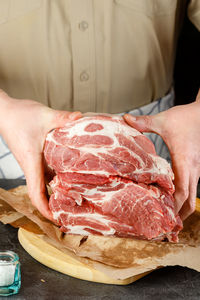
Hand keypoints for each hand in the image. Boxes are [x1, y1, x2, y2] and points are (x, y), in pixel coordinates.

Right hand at [0, 90, 81, 220]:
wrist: (5, 111)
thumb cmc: (19, 116)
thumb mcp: (44, 116)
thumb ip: (63, 118)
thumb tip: (80, 118)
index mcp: (32, 163)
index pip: (36, 194)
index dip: (46, 210)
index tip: (57, 220)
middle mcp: (32, 167)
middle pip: (42, 193)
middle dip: (55, 205)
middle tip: (74, 211)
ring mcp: (33, 162)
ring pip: (45, 183)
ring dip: (57, 191)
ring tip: (75, 196)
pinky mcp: (35, 156)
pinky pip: (46, 171)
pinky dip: (57, 177)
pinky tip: (70, 173)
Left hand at [124, 89, 199, 219]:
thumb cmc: (185, 118)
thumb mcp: (164, 120)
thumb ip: (144, 122)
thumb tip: (124, 119)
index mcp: (184, 160)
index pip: (181, 190)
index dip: (173, 207)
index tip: (163, 220)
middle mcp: (192, 169)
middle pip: (189, 200)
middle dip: (178, 216)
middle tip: (166, 231)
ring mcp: (195, 170)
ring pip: (191, 197)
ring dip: (182, 210)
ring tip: (170, 224)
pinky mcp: (193, 168)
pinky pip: (190, 189)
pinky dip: (184, 200)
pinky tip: (173, 204)